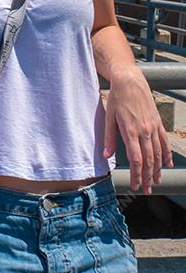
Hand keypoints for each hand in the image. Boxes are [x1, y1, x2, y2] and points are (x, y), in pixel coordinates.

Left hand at [103, 75, 172, 194]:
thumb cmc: (118, 98)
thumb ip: (108, 138)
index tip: (135, 185)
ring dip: (158, 170)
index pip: (136, 159)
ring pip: (158, 153)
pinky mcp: (158, 123)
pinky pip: (164, 142)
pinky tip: (168, 164)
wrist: (131, 82)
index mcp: (131, 131)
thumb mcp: (108, 117)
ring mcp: (153, 128)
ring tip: (156, 182)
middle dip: (147, 177)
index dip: (137, 174)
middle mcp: (145, 131)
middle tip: (147, 190)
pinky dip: (167, 155)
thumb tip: (105, 156)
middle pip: (149, 160)